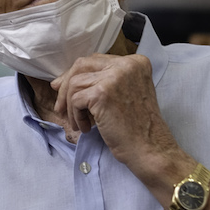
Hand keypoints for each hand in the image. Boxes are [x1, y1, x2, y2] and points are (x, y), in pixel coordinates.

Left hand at [50, 53, 179, 173]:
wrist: (150, 149)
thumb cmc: (136, 128)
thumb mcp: (125, 94)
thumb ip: (101, 82)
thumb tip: (58, 81)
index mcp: (135, 62)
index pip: (95, 60)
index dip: (76, 75)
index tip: (64, 90)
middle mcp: (126, 64)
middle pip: (81, 65)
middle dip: (66, 86)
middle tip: (60, 107)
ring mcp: (114, 76)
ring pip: (74, 84)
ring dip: (70, 106)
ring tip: (79, 124)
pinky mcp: (103, 93)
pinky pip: (75, 100)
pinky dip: (76, 116)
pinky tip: (86, 128)